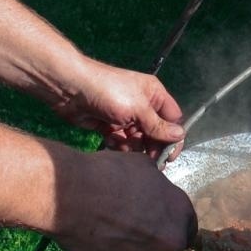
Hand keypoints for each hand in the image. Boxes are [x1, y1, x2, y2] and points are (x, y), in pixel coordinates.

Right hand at [49, 147, 197, 250]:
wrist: (70, 196)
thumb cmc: (109, 174)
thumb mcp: (142, 166)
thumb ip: (157, 185)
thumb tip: (154, 190)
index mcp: (180, 215)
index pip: (189, 224)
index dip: (174, 218)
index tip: (162, 214)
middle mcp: (168, 243)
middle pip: (171, 245)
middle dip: (159, 236)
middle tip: (139, 222)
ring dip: (137, 245)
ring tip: (113, 226)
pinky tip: (100, 235)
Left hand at [53, 58, 184, 159]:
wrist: (70, 90)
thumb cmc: (108, 92)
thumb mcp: (137, 108)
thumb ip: (158, 125)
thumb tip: (180, 136)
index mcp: (154, 95)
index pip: (172, 120)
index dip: (172, 138)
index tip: (169, 156)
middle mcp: (142, 106)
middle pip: (155, 132)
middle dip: (151, 146)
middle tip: (149, 160)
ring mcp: (125, 116)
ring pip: (138, 140)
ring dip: (133, 146)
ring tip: (122, 143)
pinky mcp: (109, 126)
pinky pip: (121, 141)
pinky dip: (118, 144)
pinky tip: (109, 140)